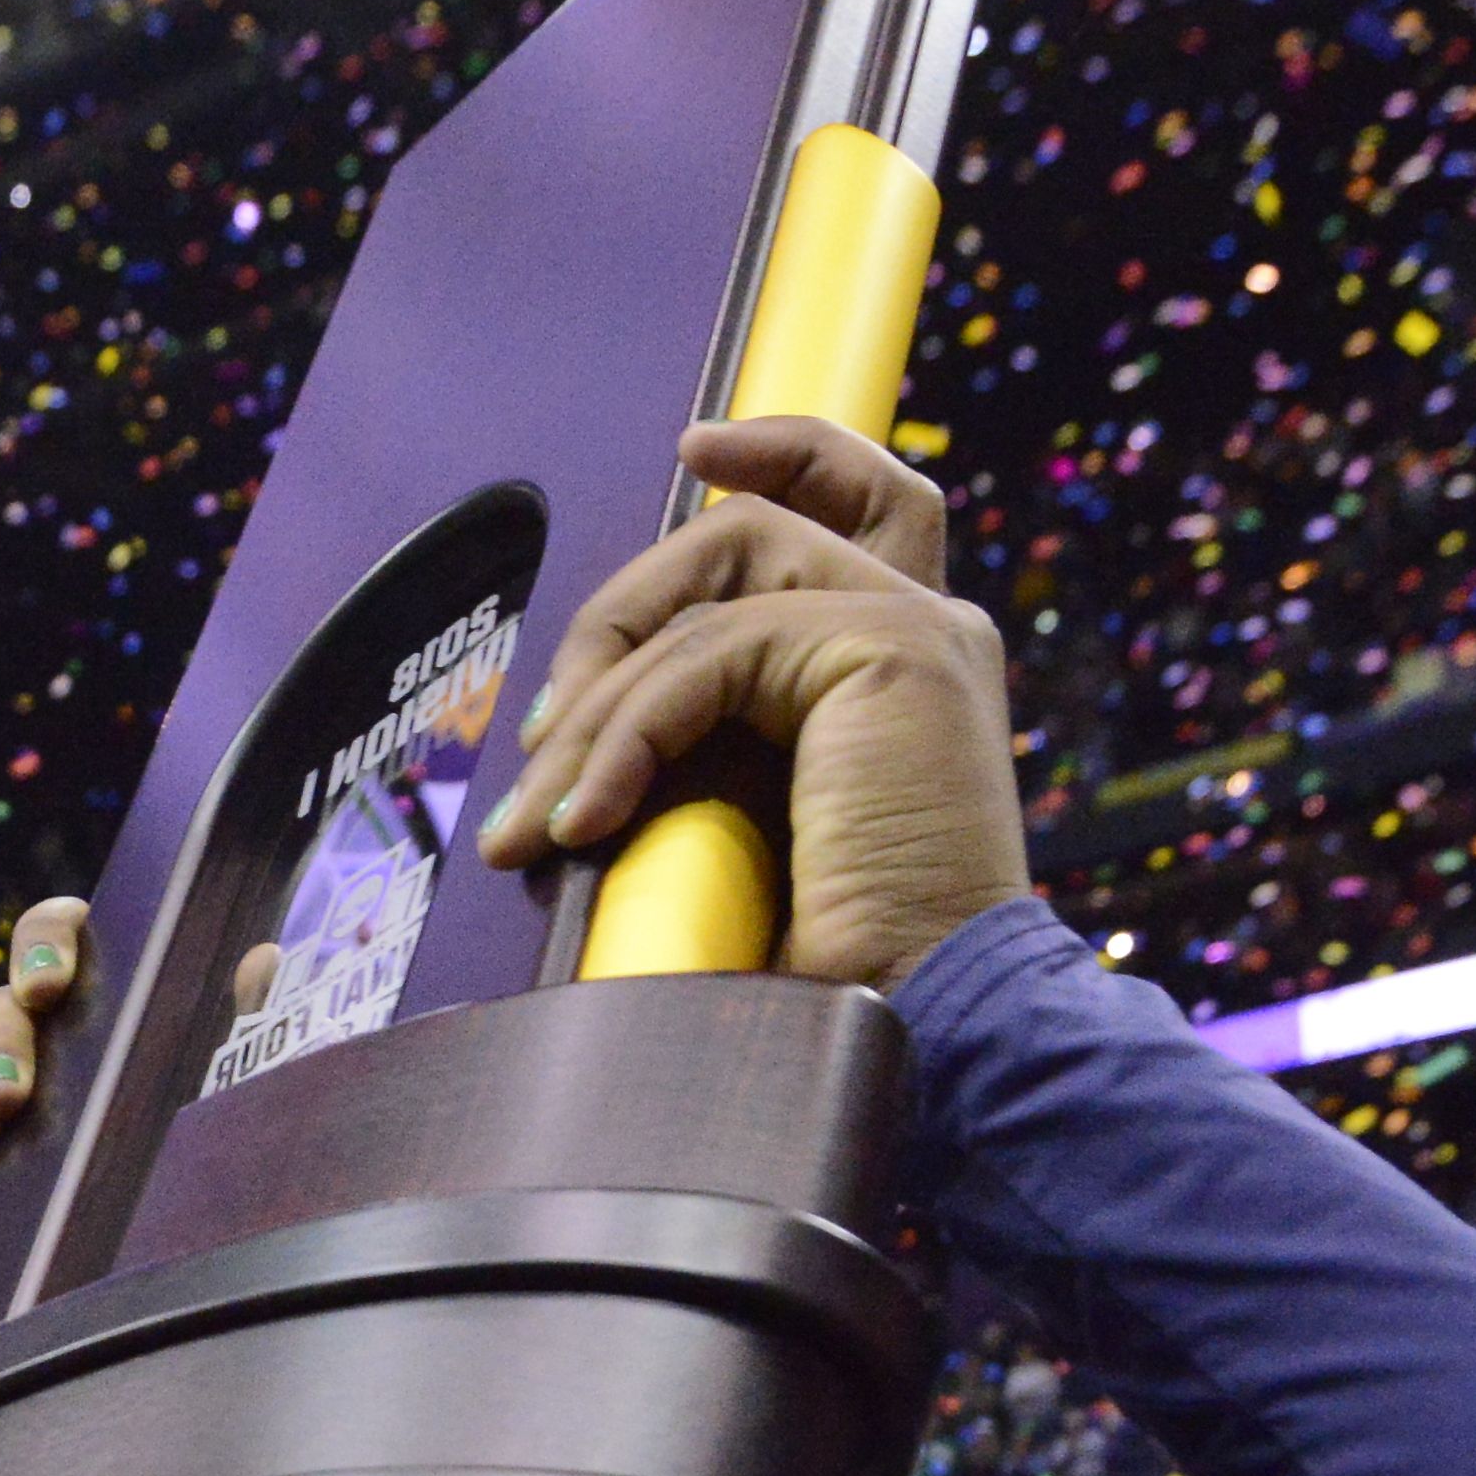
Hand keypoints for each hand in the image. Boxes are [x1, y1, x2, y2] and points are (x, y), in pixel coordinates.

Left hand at [466, 416, 1033, 990]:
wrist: (917, 1029)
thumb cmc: (834, 969)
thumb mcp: (752, 824)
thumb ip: (714, 740)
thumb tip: (581, 727)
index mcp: (912, 665)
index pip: (860, 501)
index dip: (781, 452)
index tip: (694, 446)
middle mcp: (931, 627)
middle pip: (759, 518)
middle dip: (628, 599)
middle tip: (548, 728)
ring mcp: (917, 629)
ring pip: (716, 581)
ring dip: (603, 690)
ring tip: (545, 810)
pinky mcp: (888, 649)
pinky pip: (706, 654)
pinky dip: (623, 737)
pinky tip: (583, 824)